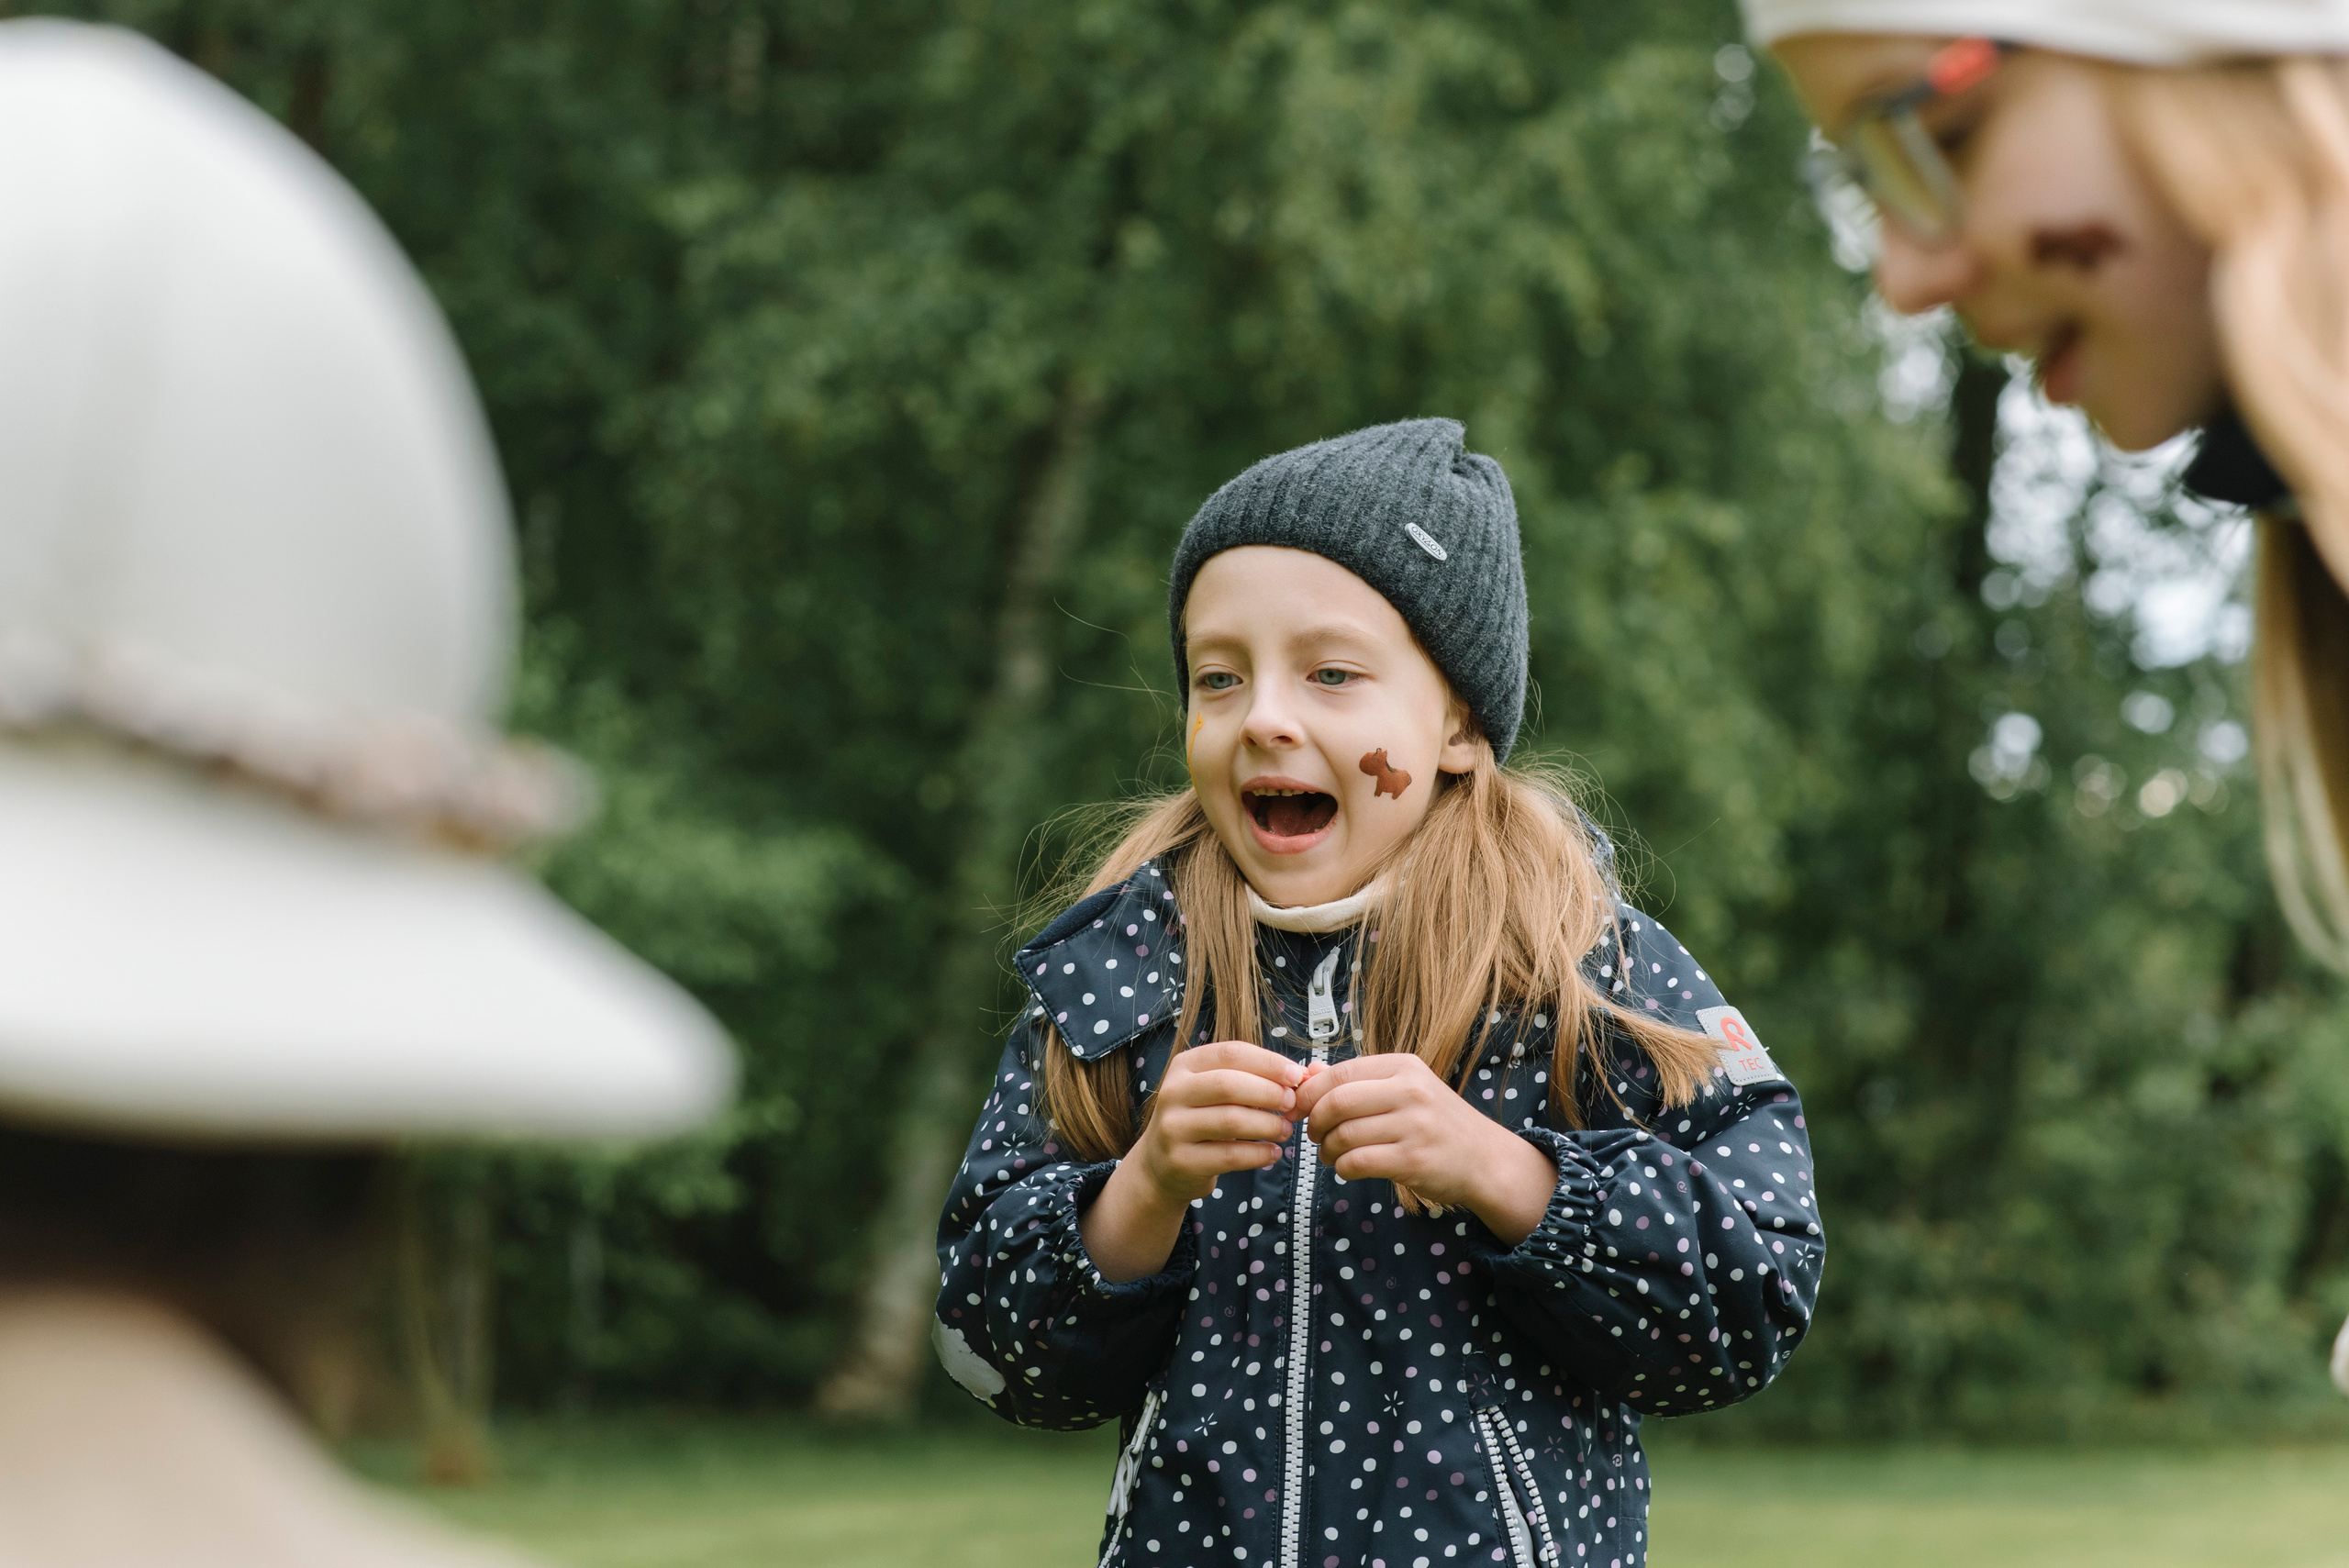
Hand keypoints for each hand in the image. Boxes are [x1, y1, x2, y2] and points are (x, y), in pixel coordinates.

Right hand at [1128, 1040, 1305, 1204]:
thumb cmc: (1200, 1120)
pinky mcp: (1181, 1160)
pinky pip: (1230, 1155)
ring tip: (1285, 1130)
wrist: (1160, 1165)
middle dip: (1269, 1093)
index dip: (1268, 1062)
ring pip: (1231, 1120)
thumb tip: (1302, 1076)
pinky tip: (1272, 1152)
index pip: (1231, 1053)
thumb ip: (1252, 1078)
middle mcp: (1173, 1093)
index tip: (1296, 1075)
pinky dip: (1258, 1154)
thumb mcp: (1215, 1090)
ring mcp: (1173, 1128)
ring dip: (1268, 1125)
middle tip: (1292, 1104)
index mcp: (1184, 1066)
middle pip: (1229, 1084)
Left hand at [1293, 1053, 1557, 1244]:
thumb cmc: (1438, 1123)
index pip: (1340, 1072)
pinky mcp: (1414, 1160)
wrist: (1486, 1159)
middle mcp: (1410, 1091)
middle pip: (1336, 1103)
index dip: (1309, 1092)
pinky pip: (1358, 1162)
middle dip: (1313, 1122)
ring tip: (1331, 1155)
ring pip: (1344, 1135)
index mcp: (1405, 1067)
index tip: (1297, 1108)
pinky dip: (1342, 1168)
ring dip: (1326, 1150)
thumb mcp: (1406, 1089)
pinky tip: (1347, 1168)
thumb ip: (1359, 1081)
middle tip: (1313, 1135)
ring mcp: (1414, 1126)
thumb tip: (1308, 1072)